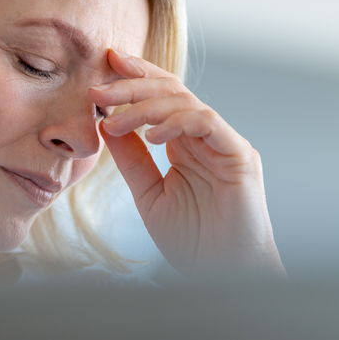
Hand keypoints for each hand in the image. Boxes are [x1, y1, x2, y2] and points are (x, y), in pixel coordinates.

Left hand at [89, 49, 285, 277]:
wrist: (225, 276)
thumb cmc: (195, 241)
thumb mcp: (150, 195)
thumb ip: (132, 160)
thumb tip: (106, 124)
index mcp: (186, 144)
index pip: (162, 98)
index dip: (137, 77)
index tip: (106, 63)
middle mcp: (206, 138)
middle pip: (171, 91)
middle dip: (132, 84)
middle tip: (98, 88)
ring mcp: (224, 144)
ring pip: (186, 102)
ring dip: (145, 106)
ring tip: (114, 120)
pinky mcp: (239, 155)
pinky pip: (208, 123)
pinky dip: (178, 122)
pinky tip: (152, 135)